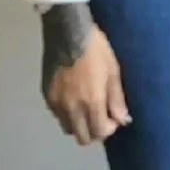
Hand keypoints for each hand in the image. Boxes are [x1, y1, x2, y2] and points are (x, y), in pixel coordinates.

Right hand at [41, 7, 131, 145]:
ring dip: (79, 123)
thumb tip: (123, 120)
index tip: (113, 117)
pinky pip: (57, 114)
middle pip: (82, 137)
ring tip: (86, 106)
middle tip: (100, 115)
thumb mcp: (113, 72)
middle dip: (94, 131)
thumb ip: (117, 99)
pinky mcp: (46, 95)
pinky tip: (73, 97)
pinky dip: (67, 113)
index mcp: (91, 102)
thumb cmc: (96, 49)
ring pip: (68, 127)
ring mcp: (56, 102)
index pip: (99, 133)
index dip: (109, 129)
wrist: (67, 31)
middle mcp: (72, 108)